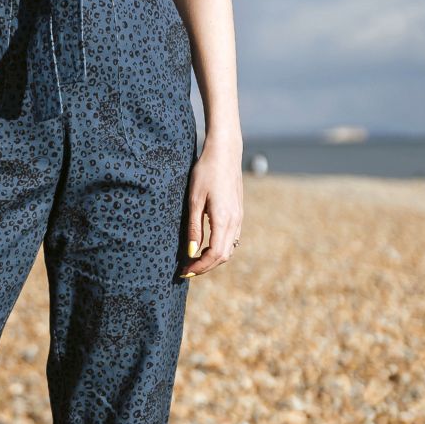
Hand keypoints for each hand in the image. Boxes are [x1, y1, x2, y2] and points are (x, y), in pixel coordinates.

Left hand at [179, 135, 243, 278]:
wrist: (225, 152)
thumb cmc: (205, 172)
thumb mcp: (194, 200)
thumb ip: (194, 228)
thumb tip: (192, 253)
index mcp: (224, 220)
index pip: (215, 255)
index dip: (200, 266)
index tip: (185, 271)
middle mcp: (235, 221)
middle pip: (223, 256)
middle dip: (206, 266)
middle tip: (187, 269)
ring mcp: (239, 217)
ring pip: (229, 248)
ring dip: (213, 258)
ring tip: (194, 260)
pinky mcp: (238, 212)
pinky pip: (231, 238)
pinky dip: (219, 247)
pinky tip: (205, 245)